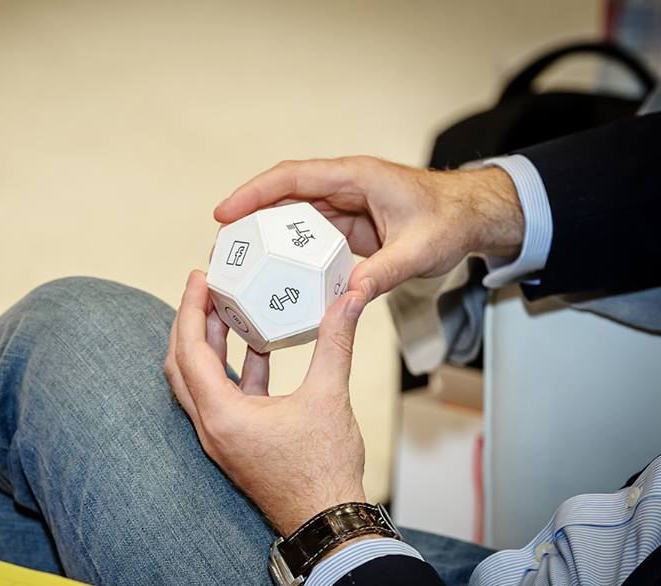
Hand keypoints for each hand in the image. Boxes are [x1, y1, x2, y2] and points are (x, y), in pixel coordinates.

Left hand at [164, 270, 367, 535]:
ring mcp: (221, 436)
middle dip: (190, 322)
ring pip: (200, 380)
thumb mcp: (329, 397)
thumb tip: (351, 299)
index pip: (189, 350)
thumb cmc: (324, 470)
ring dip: (210, 344)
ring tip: (227, 308)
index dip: (190, 309)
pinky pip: (225, 396)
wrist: (327, 522)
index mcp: (221, 415)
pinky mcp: (237, 441)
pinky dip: (234, 368)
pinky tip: (257, 344)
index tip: (199, 277)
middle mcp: (211, 426)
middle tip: (206, 288)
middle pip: (182, 364)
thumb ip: (336, 342)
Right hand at [214, 156, 522, 299]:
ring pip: (293, 219)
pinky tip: (276, 278)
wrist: (474, 216)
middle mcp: (344, 187)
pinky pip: (310, 238)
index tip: (224, 213)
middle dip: (248, 219)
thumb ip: (384, 272)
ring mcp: (344, 207)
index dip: (254, 193)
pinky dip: (291, 255)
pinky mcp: (348, 227)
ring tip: (239, 266)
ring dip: (266, 239)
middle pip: (282, 197)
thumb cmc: (451, 219)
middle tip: (222, 248)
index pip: (292, 178)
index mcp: (355, 177)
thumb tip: (348, 297)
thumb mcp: (420, 249)